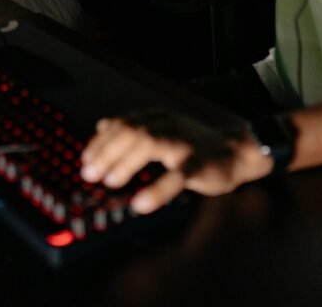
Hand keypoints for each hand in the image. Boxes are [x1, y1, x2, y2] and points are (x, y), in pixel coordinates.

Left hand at [80, 108, 272, 213]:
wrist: (237, 150)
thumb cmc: (194, 143)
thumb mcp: (161, 129)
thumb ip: (132, 127)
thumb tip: (102, 125)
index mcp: (157, 118)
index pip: (123, 123)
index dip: (101, 141)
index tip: (85, 160)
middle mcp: (167, 125)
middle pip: (132, 131)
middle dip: (107, 151)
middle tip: (90, 173)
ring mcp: (183, 143)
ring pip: (150, 143)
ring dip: (126, 162)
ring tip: (109, 181)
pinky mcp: (198, 164)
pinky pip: (176, 176)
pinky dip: (157, 190)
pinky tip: (141, 203)